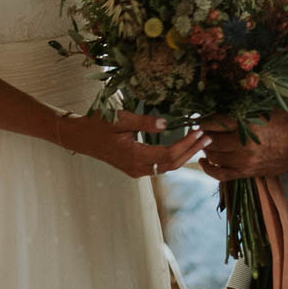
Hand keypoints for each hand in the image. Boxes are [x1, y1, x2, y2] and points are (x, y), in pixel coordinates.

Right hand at [59, 108, 210, 178]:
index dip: (186, 143)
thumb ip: (144, 122)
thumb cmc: (97, 124)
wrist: (78, 137)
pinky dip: (174, 156)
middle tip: (209, 137)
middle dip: (191, 151)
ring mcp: (135, 170)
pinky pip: (159, 164)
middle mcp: (137, 168)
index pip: (169, 154)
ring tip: (200, 140)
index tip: (200, 130)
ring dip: (184, 154)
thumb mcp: (120, 118)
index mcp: (134, 157)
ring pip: (166, 166)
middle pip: (171, 164)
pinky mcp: (134, 167)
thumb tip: (167, 122)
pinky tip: (182, 145)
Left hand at [198, 110, 287, 181]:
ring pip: (214, 156)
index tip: (198, 117)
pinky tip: (204, 160)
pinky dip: (209, 168)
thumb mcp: (263, 109)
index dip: (203, 120)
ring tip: (205, 140)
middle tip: (200, 128)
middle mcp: (242, 145)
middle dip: (202, 133)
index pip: (215, 123)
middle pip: (211, 140)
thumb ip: (242, 109)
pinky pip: (220, 174)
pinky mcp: (246, 173)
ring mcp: (243, 162)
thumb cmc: (283, 123)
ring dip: (206, 147)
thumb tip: (220, 105)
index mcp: (246, 125)